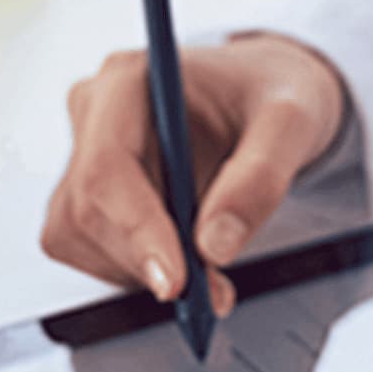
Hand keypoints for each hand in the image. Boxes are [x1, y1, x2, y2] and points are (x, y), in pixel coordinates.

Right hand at [41, 32, 347, 315]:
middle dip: (146, 261)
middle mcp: (94, 112)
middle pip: (86, 210)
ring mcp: (83, 153)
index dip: (136, 229)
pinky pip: (93, 249)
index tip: (176, 282)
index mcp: (130, 78)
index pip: (107, 166)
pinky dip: (138, 269)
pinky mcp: (89, 194)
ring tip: (209, 270)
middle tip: (210, 293)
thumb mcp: (292, 120)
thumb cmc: (275, 92)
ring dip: (141, 270)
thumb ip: (261, 175)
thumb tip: (213, 247)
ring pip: (80, 239)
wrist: (267, 93)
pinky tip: (186, 258)